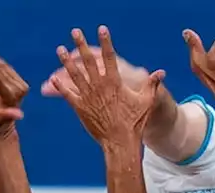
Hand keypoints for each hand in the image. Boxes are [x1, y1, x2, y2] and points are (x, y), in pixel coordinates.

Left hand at [52, 27, 164, 147]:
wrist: (120, 141)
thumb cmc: (135, 122)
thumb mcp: (146, 101)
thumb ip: (152, 84)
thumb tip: (161, 72)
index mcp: (115, 82)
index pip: (110, 56)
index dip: (106, 42)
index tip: (102, 29)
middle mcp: (100, 86)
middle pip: (88, 60)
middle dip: (80, 45)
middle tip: (75, 32)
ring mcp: (88, 97)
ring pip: (75, 75)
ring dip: (66, 61)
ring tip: (59, 50)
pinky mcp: (80, 108)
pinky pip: (67, 94)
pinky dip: (60, 86)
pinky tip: (52, 78)